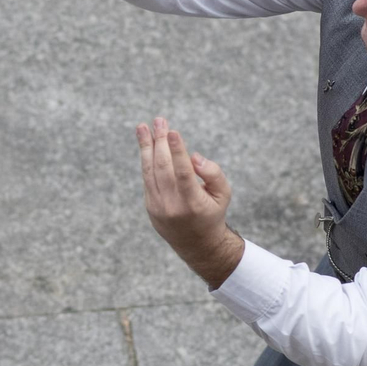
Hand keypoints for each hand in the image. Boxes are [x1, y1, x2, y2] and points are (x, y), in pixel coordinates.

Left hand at [136, 117, 244, 287]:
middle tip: (159, 120)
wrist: (196, 244)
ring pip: (149, 171)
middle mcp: (173, 206)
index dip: (177, 151)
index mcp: (193, 203)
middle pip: (163, 168)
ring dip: (146, 147)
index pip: (183, 173)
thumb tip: (194, 157)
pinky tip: (145, 144)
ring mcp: (158, 207)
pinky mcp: (150, 206)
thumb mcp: (223, 194)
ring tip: (142, 127)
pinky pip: (147, 178)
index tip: (172, 131)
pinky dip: (145, 159)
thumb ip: (213, 173)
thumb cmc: (212, 212)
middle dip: (160, 141)